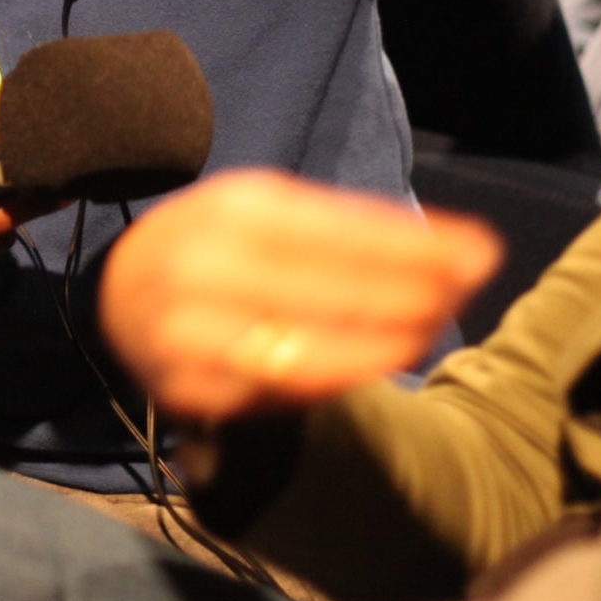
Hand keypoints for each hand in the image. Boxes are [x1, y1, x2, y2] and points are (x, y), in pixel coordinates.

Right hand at [99, 170, 500, 420]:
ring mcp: (190, 334)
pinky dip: (335, 379)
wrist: (118, 293)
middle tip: (471, 289)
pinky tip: (377, 362)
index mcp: (227, 210)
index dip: (417, 245)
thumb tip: (448, 243)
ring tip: (434, 327)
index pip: (342, 232)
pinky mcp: (185, 390)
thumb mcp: (263, 207)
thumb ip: (344, 224)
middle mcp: (204, 267)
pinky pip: (277, 392)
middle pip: (334, 290)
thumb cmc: (213, 242)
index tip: (482, 250)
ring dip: (385, 343)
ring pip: (310, 349)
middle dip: (414, 293)